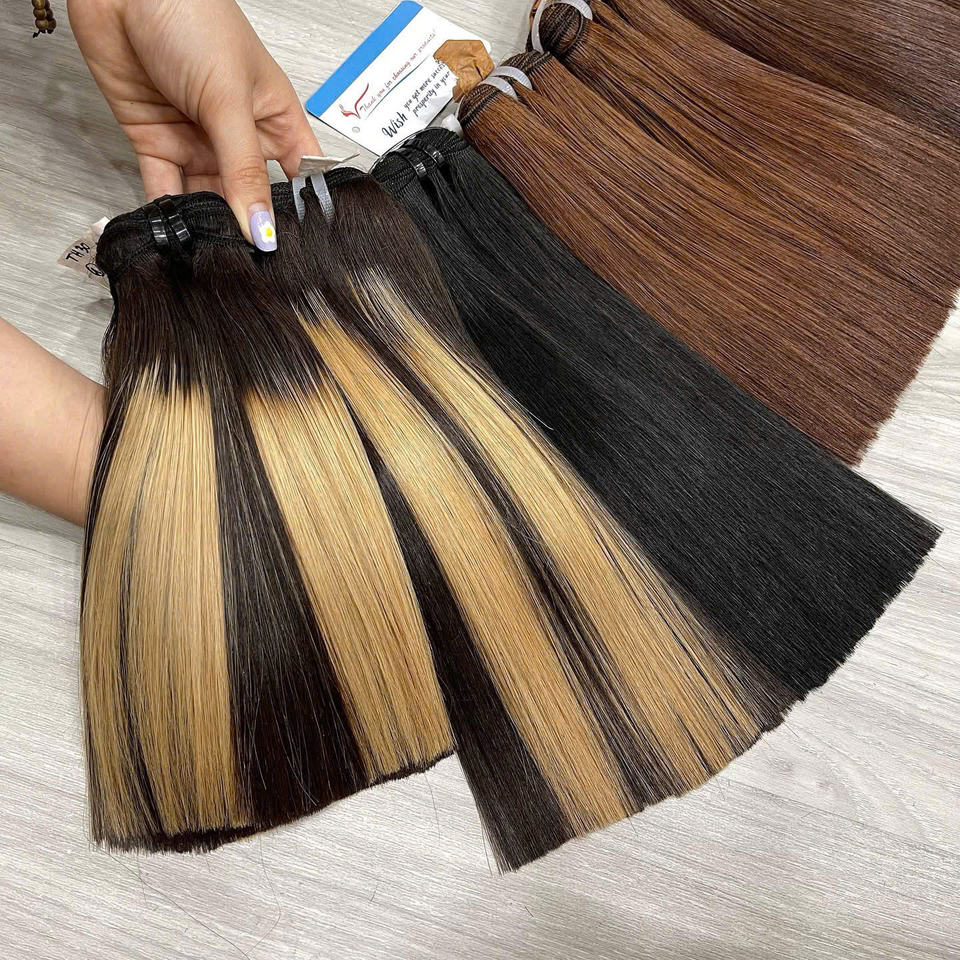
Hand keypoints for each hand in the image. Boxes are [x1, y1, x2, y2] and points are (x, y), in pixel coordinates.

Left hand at [68, 0, 320, 248]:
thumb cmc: (191, 13)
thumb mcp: (229, 100)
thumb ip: (244, 170)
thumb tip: (263, 228)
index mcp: (274, 118)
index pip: (298, 175)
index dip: (300, 211)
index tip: (298, 248)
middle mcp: (238, 133)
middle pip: (250, 194)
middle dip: (249, 225)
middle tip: (251, 261)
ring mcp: (197, 139)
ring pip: (208, 197)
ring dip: (207, 224)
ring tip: (213, 252)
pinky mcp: (157, 142)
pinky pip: (165, 188)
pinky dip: (168, 212)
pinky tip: (177, 233)